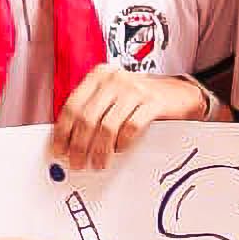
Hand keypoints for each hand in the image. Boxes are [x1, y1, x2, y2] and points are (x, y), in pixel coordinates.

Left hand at [49, 63, 208, 172]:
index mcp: (99, 76)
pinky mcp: (152, 102)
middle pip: (87, 118)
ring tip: (98, 164)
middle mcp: (114, 79)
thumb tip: (68, 141)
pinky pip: (131, 127)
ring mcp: (135, 89)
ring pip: (107, 126)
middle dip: (79, 145)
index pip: (72, 105)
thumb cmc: (140, 99)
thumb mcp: (112, 98)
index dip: (62, 131)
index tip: (59, 150)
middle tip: (78, 163)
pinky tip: (120, 150)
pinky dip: (123, 143)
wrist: (179, 94)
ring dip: (99, 150)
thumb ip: (92, 112)